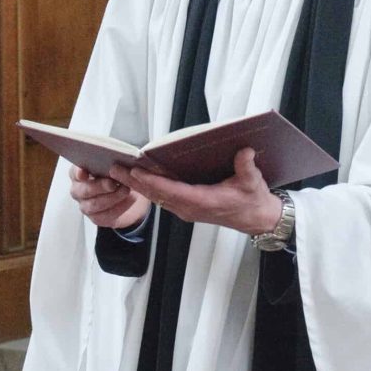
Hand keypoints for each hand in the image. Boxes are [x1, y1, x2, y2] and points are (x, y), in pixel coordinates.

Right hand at [69, 165, 150, 229]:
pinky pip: (105, 215)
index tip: (84, 172)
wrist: (131, 195)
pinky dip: (119, 208)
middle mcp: (78, 189)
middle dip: (99, 186)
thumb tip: (114, 160)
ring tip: (126, 190)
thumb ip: (110, 161)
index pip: (74, 172)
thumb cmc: (119, 174)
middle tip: (113, 183)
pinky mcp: (95, 217)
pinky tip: (129, 200)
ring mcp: (85, 205)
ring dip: (112, 197)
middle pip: (83, 190)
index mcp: (79, 173)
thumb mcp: (116, 164)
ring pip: (94, 204)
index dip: (78, 173)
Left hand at [110, 147, 282, 236]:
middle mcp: (191, 208)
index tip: (136, 172)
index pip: (173, 191)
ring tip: (118, 171)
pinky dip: (148, 188)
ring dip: (137, 185)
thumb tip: (245, 151)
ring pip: (157, 197)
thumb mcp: (252, 182)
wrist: (256, 219)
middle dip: (134, 182)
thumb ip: (246, 167)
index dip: (153, 181)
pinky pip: (163, 198)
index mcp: (204, 202)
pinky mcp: (187, 208)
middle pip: (157, 195)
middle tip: (114, 169)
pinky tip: (136, 178)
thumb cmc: (253, 200)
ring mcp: (187, 210)